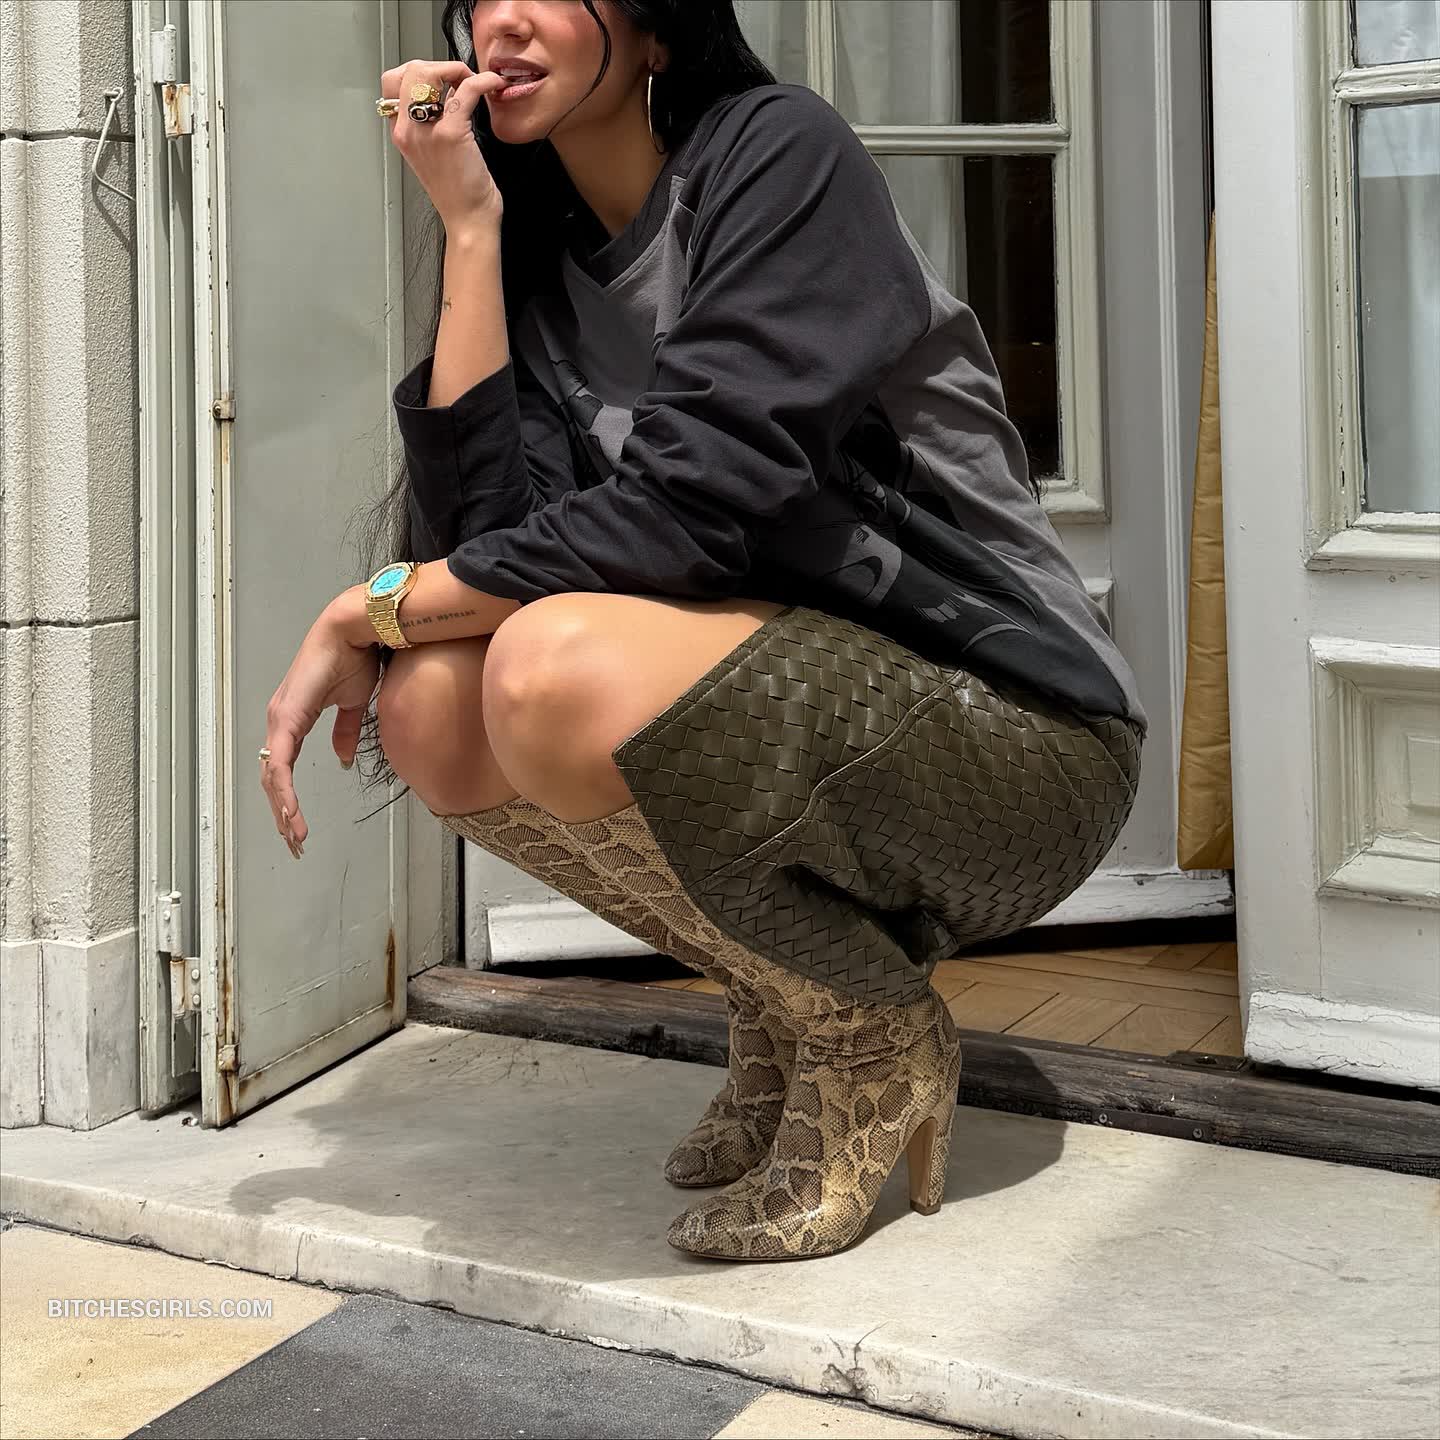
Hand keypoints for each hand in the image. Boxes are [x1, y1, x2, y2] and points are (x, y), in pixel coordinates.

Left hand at [260, 588, 381, 856]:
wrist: (356, 631)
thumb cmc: (355, 658)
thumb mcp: (352, 704)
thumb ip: (344, 732)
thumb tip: (342, 758)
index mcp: (292, 719)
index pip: (282, 768)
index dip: (288, 799)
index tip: (298, 826)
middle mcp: (279, 720)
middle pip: (272, 778)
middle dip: (282, 814)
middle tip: (294, 842)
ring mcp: (280, 718)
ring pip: (272, 775)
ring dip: (282, 809)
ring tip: (294, 836)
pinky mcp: (287, 717)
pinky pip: (281, 761)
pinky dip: (284, 788)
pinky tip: (290, 809)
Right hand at [380, 58, 508, 235]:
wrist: (468, 221)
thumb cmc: (458, 193)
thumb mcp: (433, 154)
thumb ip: (430, 124)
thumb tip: (445, 92)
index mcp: (402, 134)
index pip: (393, 82)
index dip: (419, 71)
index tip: (441, 79)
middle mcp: (408, 131)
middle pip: (409, 71)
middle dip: (438, 65)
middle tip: (460, 78)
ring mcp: (426, 132)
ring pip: (429, 73)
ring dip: (457, 69)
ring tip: (475, 82)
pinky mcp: (451, 134)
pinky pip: (465, 90)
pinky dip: (483, 81)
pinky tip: (493, 85)